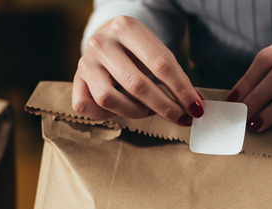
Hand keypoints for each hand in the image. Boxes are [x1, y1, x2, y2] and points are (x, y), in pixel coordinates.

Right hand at [73, 16, 203, 125]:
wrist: (105, 39)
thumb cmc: (136, 50)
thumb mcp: (155, 50)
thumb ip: (172, 73)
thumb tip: (194, 103)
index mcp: (126, 27)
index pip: (160, 63)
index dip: (181, 89)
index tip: (196, 108)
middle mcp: (101, 43)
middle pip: (136, 84)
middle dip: (164, 106)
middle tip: (181, 117)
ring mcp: (85, 63)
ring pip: (110, 99)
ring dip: (136, 112)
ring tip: (148, 111)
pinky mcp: (75, 81)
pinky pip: (88, 107)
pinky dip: (106, 115)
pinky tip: (119, 109)